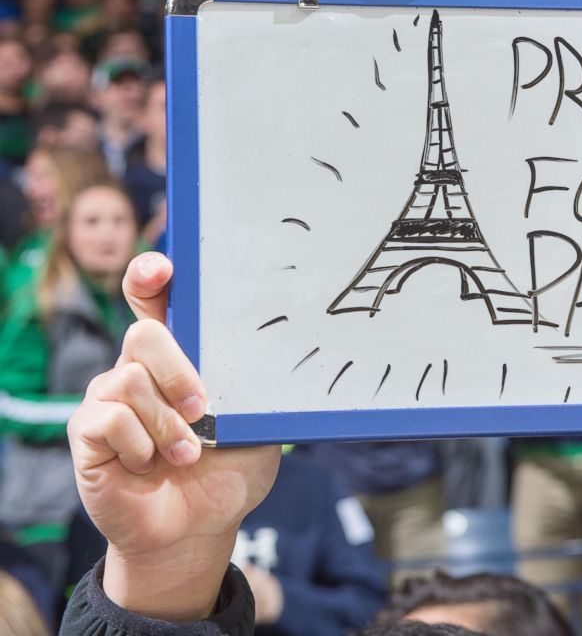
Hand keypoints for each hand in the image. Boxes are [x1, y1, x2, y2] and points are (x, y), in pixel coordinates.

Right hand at [68, 252, 281, 620]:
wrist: (199, 528)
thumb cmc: (229, 470)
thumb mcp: (255, 425)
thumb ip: (254, 389)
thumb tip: (278, 356)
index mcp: (180, 357)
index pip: (155, 300)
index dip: (151, 276)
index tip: (161, 268)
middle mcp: (139, 368)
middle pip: (144, 332)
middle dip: (178, 368)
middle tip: (204, 410)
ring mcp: (109, 399)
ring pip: (129, 377)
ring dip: (167, 423)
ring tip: (187, 454)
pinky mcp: (88, 433)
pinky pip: (108, 418)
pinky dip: (140, 445)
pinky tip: (150, 465)